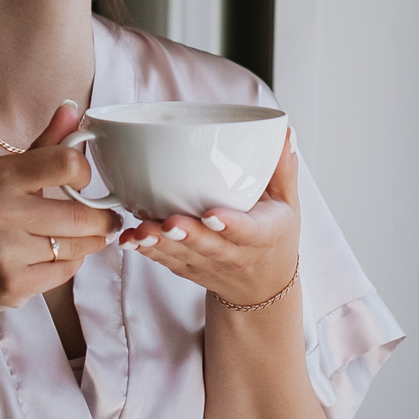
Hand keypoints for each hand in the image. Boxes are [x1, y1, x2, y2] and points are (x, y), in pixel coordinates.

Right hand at [0, 103, 119, 321]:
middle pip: (80, 214)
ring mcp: (3, 251)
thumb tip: (71, 108)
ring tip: (82, 239)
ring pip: (76, 246)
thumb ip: (42, 145)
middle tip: (105, 219)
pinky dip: (68, 265)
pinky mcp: (12, 285)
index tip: (83, 184)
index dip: (85, 175)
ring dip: (88, 244)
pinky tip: (53, 259)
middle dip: (100, 220)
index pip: (66, 163)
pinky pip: (65, 272)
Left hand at [127, 135, 301, 307]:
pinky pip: (166, 262)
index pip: (249, 232)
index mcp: (263, 236)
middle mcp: (235, 254)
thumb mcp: (287, 204)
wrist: (262, 286)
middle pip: (210, 247)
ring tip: (141, 231)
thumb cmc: (274, 236)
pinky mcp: (188, 269)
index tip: (213, 215)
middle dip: (189, 236)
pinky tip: (130, 240)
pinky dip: (147, 252)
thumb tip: (285, 131)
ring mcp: (209, 265)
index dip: (231, 225)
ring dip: (160, 245)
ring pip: (182, 256)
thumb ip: (283, 168)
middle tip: (170, 223)